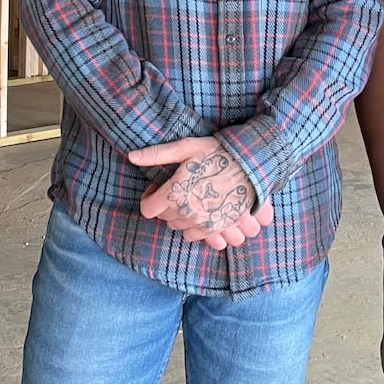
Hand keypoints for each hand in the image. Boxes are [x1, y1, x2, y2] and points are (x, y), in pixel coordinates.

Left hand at [130, 137, 271, 250]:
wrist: (252, 165)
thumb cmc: (217, 153)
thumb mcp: (186, 147)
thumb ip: (156, 154)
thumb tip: (131, 156)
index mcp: (174, 193)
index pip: (147, 208)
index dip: (150, 197)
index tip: (159, 186)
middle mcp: (185, 213)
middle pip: (164, 218)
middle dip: (166, 204)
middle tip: (180, 186)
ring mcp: (202, 223)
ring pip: (179, 227)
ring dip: (181, 215)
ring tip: (193, 196)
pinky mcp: (216, 229)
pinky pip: (195, 236)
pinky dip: (195, 225)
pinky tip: (204, 208)